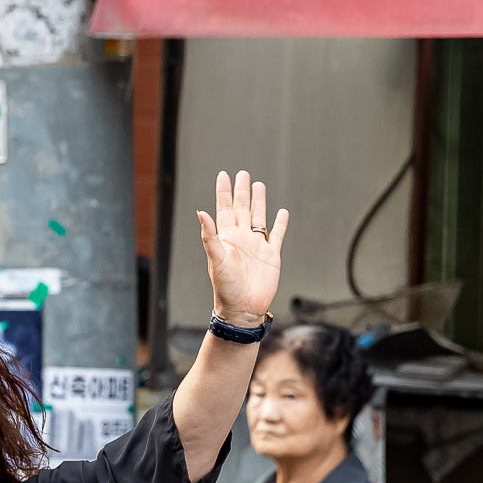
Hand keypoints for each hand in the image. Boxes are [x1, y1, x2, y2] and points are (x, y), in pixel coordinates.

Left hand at [194, 170, 287, 327]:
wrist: (243, 308)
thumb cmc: (226, 288)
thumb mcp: (216, 260)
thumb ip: (210, 236)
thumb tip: (201, 213)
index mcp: (227, 238)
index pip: (223, 209)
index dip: (223, 192)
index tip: (223, 175)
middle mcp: (242, 239)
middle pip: (242, 208)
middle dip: (241, 191)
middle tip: (242, 174)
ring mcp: (257, 246)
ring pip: (259, 218)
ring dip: (259, 202)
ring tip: (259, 185)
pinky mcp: (272, 255)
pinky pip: (276, 235)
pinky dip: (280, 224)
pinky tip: (282, 212)